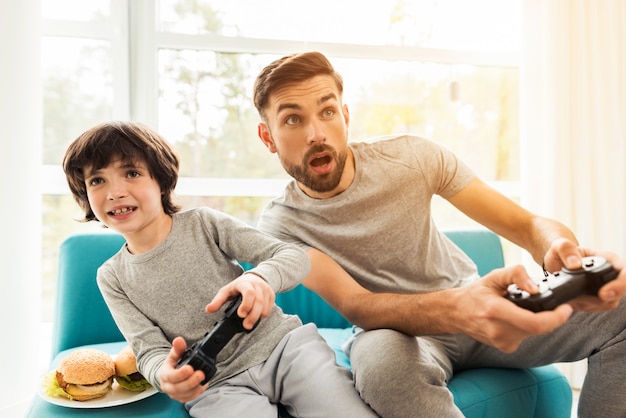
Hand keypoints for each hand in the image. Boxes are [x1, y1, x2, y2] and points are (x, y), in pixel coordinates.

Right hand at [159, 337, 207, 401]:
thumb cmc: (172, 365)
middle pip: (178, 388)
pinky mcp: (182, 398)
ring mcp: (175, 394)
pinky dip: (198, 391)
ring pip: (185, 395)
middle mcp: (168, 387)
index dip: (181, 374)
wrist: (168, 376)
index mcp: (164, 375)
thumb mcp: (173, 355)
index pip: (171, 376)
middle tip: (201, 374)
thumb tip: (179, 340)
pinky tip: (203, 384)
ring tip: (204, 378)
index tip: (190, 368)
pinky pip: (190, 398)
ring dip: (196, 387)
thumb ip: (178, 348)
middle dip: (191, 382)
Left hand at [206, 273, 274, 329]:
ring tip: (250, 324)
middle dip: (252, 316)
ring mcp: (266, 289)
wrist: (255, 277)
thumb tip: (208, 309)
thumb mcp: (226, 291)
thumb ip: (218, 301)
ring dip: (258, 317)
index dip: (246, 305)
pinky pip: (270, 307)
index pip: (249, 293)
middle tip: (246, 326)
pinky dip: (264, 314)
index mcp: (245, 283)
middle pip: (258, 302)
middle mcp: (257, 285)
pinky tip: (257, 317)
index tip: (241, 315)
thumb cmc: (238, 286)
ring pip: (265, 306)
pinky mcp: (271, 294)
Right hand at [454, 265, 572, 352]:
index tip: (566, 309)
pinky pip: (527, 336)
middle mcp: (499, 331)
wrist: (456, 312)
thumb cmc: (476, 293)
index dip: (556, 318)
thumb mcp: (494, 276)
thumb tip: (536, 287)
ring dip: (538, 321)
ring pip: (534, 333)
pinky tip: (517, 317)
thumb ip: (516, 274)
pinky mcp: (505, 347)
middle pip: (538, 328)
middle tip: (552, 305)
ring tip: (524, 308)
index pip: (534, 323)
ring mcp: (502, 342)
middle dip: (550, 316)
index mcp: (496, 311)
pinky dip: (528, 326)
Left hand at [543, 239, 625, 310]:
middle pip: (618, 292)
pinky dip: (582, 306)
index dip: (620, 284)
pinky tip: (572, 300)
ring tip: (572, 294)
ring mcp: (605, 289)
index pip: (625, 272)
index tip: (604, 293)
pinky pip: (594, 308)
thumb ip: (566, 249)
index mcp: (608, 259)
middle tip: (589, 298)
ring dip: (588, 302)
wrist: (554, 265)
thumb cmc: (562, 253)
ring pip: (606, 303)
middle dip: (605, 298)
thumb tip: (575, 264)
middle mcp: (610, 275)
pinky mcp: (596, 301)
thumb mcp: (559, 245)